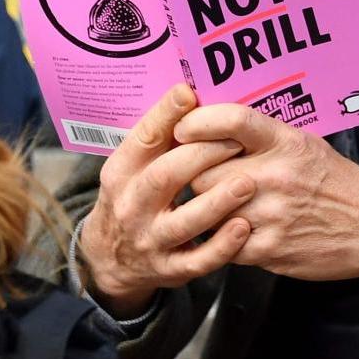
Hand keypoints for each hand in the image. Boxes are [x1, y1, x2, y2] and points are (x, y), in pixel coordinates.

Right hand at [75, 85, 254, 318]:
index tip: (189, 92)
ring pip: (183, 221)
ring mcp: (149, 240)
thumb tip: (191, 89)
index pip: (142, 140)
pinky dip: (221, 246)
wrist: (110, 259)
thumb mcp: (136, 165)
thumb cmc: (137, 195)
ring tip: (247, 182)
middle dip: (202, 156)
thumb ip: (162, 134)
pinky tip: (243, 227)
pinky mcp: (168, 269)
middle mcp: (131, 206)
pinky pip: (197, 260)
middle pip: (164, 177)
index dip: (164, 115)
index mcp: (121, 173)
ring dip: (216, 202)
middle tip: (239, 140)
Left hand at [174, 103, 358, 280]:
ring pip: (206, 210)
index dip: (197, 122)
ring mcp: (270, 214)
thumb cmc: (338, 182)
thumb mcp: (307, 145)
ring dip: (207, 210)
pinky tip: (240, 231)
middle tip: (204, 177)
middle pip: (202, 172)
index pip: (231, 120)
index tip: (183, 129)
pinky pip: (221, 242)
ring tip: (221, 207)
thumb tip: (215, 129)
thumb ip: (264, 139)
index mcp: (287, 143)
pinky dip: (224, 238)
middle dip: (197, 175)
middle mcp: (276, 176)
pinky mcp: (267, 249)